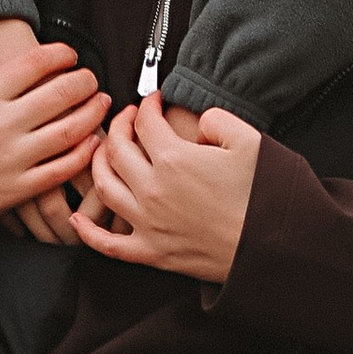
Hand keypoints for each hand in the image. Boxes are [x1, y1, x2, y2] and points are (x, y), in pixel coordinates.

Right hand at [0, 15, 88, 243]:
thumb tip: (6, 56)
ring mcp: (10, 158)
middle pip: (60, 93)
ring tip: (101, 103)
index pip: (34, 63)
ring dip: (93, 113)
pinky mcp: (17, 189)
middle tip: (91, 79)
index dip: (60, 54)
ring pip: (69, 130)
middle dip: (85, 81)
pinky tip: (92, 141)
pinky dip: (84, 152)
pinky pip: (62, 168)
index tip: (70, 55)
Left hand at [72, 95, 261, 282]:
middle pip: (116, 149)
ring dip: (98, 163)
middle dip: (119, 126)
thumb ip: (218, 120)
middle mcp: (152, 190)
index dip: (146, 105)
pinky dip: (88, 231)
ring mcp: (148, 223)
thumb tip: (199, 122)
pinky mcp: (152, 252)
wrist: (274, 248)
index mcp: (174, 159)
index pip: (144, 122)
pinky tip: (78, 218)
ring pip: (104, 187)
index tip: (151, 100)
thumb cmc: (265, 196)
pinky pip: (108, 244)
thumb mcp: (250, 141)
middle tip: (127, 118)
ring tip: (104, 151)